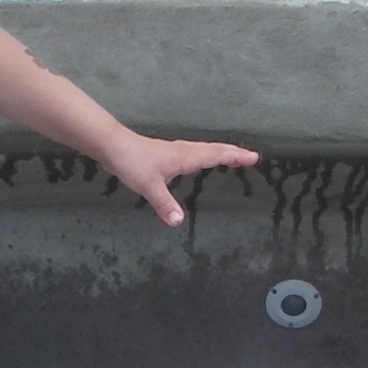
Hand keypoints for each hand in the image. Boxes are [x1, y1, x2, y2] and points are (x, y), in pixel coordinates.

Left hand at [96, 131, 260, 227]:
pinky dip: (206, 155)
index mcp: (185, 157)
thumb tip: (178, 221)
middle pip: (214, 150)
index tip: (253, 157)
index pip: (215, 155)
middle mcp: (184, 151)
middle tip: (251, 156)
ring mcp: (176, 151)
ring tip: (234, 157)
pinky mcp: (168, 154)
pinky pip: (195, 153)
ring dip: (221, 152)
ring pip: (205, 149)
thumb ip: (164, 204)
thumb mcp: (149, 186)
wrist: (114, 146)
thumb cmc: (132, 162)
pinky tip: (201, 161)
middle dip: (233, 153)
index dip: (234, 157)